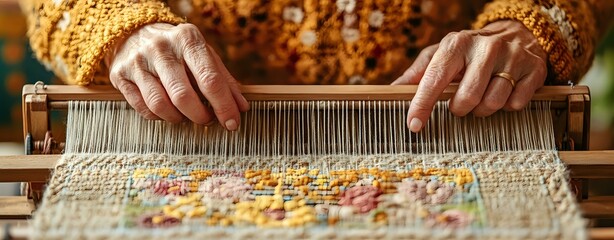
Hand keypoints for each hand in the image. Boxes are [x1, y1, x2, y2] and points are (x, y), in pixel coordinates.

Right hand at [105, 23, 248, 129]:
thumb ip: (224, 80)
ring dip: (178, 118)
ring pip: (160, 105)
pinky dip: (159, 117)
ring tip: (186, 115)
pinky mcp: (120, 74)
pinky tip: (167, 110)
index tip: (232, 123)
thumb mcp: (204, 55)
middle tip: (207, 120)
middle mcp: (161, 48)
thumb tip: (241, 107)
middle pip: (183, 96)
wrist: (135, 32)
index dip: (224, 106)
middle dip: (200, 116)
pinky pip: (143, 108)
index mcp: (188, 39)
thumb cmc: (179, 49)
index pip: (209, 79)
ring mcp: (137, 61)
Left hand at [392, 20, 546, 132]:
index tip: (414, 124)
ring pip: (492, 103)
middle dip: (459, 108)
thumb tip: (392, 89)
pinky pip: (516, 104)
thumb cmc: (470, 50)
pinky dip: (507, 107)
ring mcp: (512, 58)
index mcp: (457, 44)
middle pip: (467, 97)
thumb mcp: (442, 54)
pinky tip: (503, 94)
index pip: (435, 79)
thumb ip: (418, 73)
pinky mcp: (533, 70)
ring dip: (483, 110)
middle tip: (460, 103)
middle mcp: (485, 48)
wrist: (518, 32)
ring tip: (481, 98)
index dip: (422, 104)